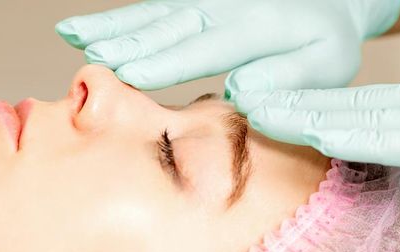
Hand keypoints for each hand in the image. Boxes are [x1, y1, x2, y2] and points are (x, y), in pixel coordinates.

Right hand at [55, 0, 399, 90]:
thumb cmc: (324, 42)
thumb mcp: (326, 65)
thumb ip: (287, 79)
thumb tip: (242, 95)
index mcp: (260, 26)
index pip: (206, 47)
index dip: (167, 62)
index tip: (132, 75)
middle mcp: (226, 6)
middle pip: (170, 26)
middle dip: (127, 42)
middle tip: (89, 57)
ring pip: (153, 13)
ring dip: (112, 27)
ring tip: (73, 36)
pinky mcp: (193, 0)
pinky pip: (152, 7)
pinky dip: (117, 19)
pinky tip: (84, 29)